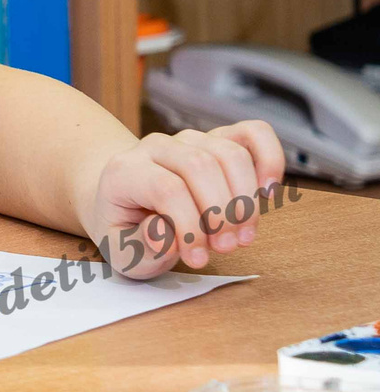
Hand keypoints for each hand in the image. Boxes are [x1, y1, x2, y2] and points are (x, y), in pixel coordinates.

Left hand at [81, 123, 283, 278]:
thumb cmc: (125, 228)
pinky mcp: (218, 138)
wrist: (123, 202)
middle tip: (225, 248)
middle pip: (201, 167)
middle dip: (221, 214)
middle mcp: (156, 147)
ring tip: (242, 236)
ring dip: (245, 201)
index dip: (190, 227)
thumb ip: (140, 245)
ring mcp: (189, 139)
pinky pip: (253, 133)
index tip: (197, 259)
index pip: (167, 189)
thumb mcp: (121, 249)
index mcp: (125, 171)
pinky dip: (270, 160)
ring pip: (230, 154)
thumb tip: (165, 235)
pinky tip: (267, 193)